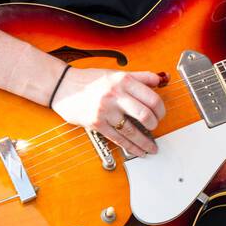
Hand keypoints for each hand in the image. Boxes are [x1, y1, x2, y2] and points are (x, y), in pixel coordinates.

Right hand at [50, 67, 166, 155]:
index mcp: (123, 80)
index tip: (161, 113)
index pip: (151, 97)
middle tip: (156, 126)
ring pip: (132, 130)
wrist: (63, 87)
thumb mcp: (115, 74)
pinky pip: (118, 139)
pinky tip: (139, 150)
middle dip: (155, 124)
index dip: (161, 108)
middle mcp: (115, 95)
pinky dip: (132, 147)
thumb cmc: (89, 80)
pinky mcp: (97, 124)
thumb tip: (159, 80)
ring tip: (152, 146)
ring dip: (146, 141)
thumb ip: (139, 77)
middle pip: (145, 114)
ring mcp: (105, 111)